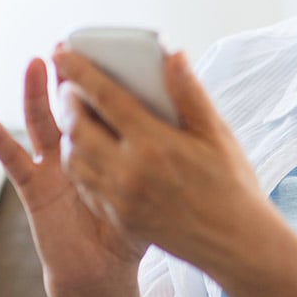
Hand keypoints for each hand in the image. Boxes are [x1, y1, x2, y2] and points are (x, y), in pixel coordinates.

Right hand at [0, 57, 147, 296]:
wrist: (104, 273)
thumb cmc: (135, 227)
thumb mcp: (160, 182)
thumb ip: (168, 147)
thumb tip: (183, 121)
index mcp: (110, 145)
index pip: (104, 102)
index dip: (101, 76)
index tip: (103, 45)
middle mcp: (79, 150)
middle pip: (71, 106)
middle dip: (68, 77)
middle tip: (67, 46)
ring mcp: (53, 166)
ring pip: (43, 122)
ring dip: (36, 93)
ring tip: (36, 63)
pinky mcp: (34, 187)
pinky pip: (13, 159)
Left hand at [53, 47, 269, 268]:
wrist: (236, 244)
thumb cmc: (231, 184)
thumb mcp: (216, 134)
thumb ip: (190, 93)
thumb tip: (172, 54)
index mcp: (154, 144)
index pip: (105, 98)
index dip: (79, 72)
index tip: (61, 52)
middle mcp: (130, 172)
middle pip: (78, 128)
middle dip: (67, 102)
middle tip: (69, 87)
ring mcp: (120, 200)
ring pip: (74, 160)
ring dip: (69, 135)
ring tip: (76, 118)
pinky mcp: (119, 219)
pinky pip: (85, 187)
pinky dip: (79, 164)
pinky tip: (88, 153)